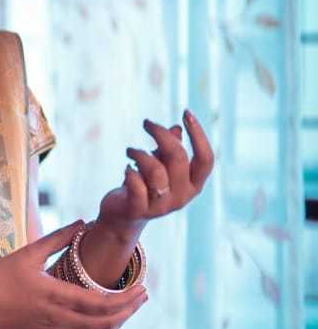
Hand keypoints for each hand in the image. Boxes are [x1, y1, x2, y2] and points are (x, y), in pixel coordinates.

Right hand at [0, 220, 148, 328]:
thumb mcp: (28, 253)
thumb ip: (58, 238)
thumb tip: (83, 222)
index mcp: (56, 295)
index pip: (102, 302)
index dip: (126, 297)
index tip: (141, 286)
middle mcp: (57, 320)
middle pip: (105, 322)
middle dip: (129, 310)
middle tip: (143, 296)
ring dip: (116, 325)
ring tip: (128, 311)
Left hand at [96, 109, 213, 232]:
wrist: (123, 217)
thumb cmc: (146, 185)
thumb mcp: (161, 165)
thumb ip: (170, 150)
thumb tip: (176, 129)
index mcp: (194, 185)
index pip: (206, 159)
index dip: (198, 135)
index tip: (186, 112)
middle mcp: (182, 197)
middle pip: (178, 158)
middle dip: (161, 134)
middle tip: (146, 123)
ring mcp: (161, 206)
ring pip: (155, 170)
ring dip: (140, 153)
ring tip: (130, 150)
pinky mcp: (139, 210)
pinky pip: (136, 185)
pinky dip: (130, 172)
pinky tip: (126, 168)